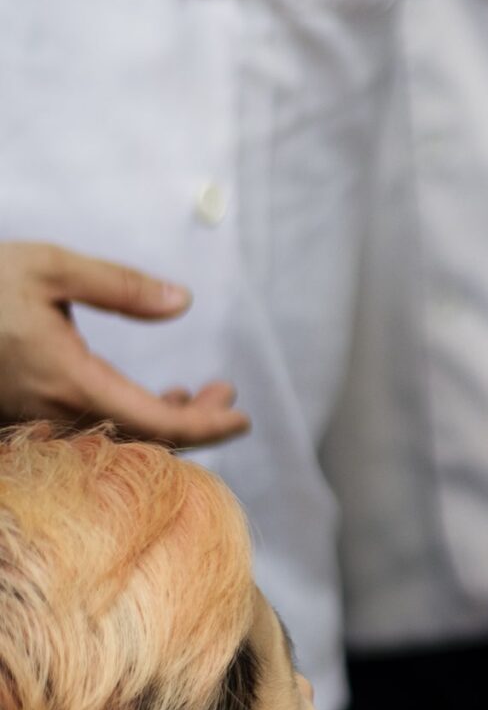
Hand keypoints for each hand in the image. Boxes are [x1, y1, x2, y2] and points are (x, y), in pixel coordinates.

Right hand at [0, 242, 249, 446]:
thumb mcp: (49, 268)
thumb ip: (119, 286)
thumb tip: (182, 300)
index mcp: (68, 382)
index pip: (156, 425)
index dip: (207, 427)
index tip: (243, 418)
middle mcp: (52, 414)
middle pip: (142, 441)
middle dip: (195, 423)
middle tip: (226, 394)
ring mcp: (32, 422)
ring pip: (116, 440)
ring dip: (165, 421)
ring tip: (200, 392)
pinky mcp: (20, 418)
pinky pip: (89, 434)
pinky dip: (131, 419)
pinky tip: (156, 397)